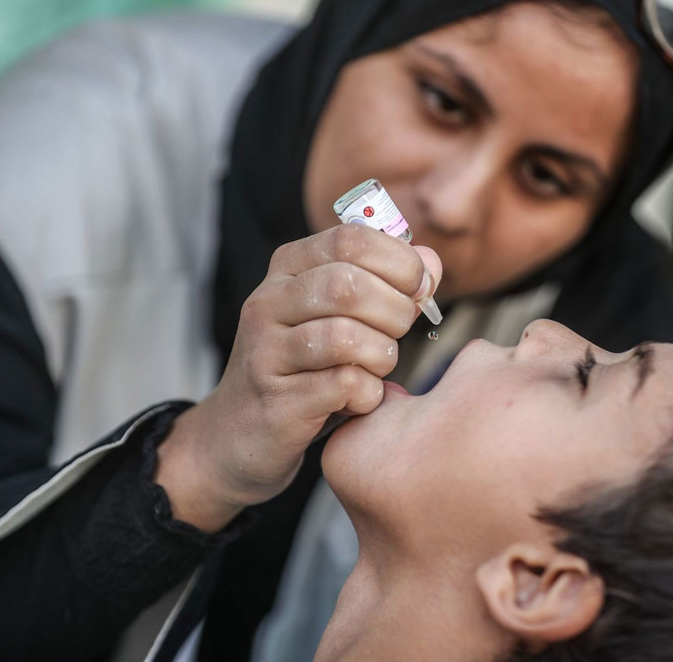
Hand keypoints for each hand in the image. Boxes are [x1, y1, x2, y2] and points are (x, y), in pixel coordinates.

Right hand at [157, 224, 441, 530]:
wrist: (241, 433)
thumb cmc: (306, 367)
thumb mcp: (342, 314)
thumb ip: (390, 283)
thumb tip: (431, 260)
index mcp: (289, 267)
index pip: (352, 240)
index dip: (400, 262)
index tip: (418, 289)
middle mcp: (269, 302)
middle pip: (349, 286)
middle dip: (395, 311)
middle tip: (398, 334)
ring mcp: (267, 352)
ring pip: (346, 337)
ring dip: (382, 355)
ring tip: (377, 367)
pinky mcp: (277, 400)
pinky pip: (345, 385)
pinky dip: (368, 394)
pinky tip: (359, 398)